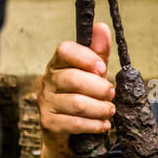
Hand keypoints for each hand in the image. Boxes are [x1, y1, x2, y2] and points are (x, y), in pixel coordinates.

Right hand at [37, 22, 115, 152]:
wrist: (66, 130)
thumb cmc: (82, 96)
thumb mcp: (93, 74)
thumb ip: (98, 53)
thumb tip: (102, 27)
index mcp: (58, 63)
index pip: (64, 50)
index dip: (85, 57)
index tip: (102, 68)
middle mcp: (48, 80)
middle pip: (73, 79)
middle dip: (99, 88)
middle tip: (111, 94)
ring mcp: (46, 102)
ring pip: (76, 103)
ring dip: (100, 108)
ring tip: (111, 110)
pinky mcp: (50, 122)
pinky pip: (74, 123)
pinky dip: (94, 124)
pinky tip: (104, 124)